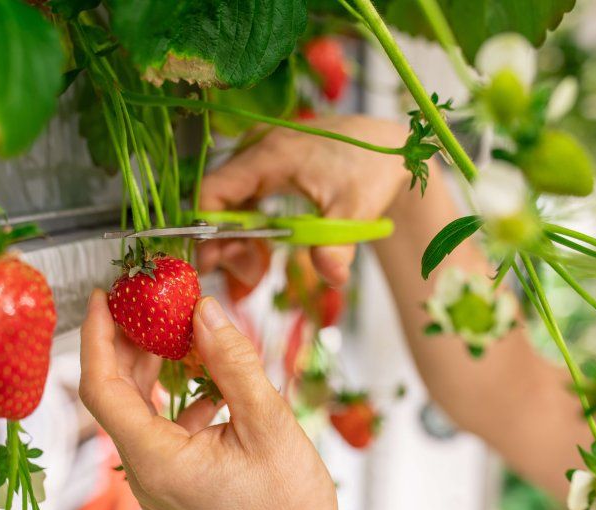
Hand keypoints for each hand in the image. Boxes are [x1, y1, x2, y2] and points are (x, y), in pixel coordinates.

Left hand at [80, 291, 372, 509]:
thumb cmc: (290, 507)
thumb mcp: (268, 422)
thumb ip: (232, 362)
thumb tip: (204, 310)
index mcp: (156, 460)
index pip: (102, 388)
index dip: (97, 337)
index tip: (102, 297)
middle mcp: (146, 473)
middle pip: (117, 396)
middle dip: (127, 344)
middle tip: (145, 301)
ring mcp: (160, 480)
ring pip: (139, 411)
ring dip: (153, 368)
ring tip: (175, 328)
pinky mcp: (177, 482)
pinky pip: (163, 429)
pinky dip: (178, 396)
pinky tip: (209, 379)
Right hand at [198, 115, 408, 286]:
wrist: (389, 146)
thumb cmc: (373, 168)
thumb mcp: (356, 210)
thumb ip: (337, 244)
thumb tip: (331, 276)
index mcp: (270, 155)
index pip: (214, 190)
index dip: (206, 230)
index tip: (214, 264)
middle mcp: (257, 150)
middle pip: (217, 199)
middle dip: (224, 242)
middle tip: (249, 276)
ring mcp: (260, 155)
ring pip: (228, 201)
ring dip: (236, 238)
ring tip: (257, 269)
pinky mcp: (267, 164)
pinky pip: (242, 198)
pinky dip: (247, 226)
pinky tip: (262, 249)